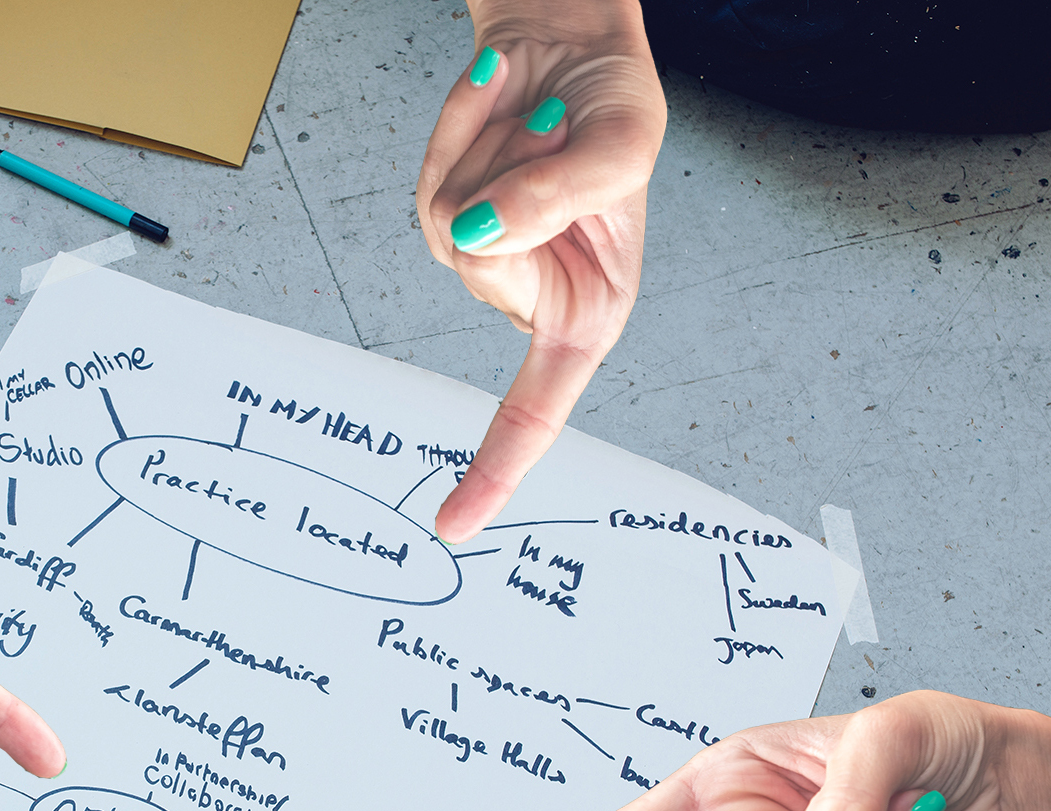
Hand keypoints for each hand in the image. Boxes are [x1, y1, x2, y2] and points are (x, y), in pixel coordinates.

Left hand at [418, 0, 664, 542]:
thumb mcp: (622, 146)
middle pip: (479, 274)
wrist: (570, 46)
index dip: (497, 467)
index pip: (537, 408)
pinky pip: (428, 185)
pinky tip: (499, 106)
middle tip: (556, 136)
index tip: (454, 524)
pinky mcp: (442, 214)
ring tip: (538, 123)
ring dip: (491, 154)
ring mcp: (479, 256)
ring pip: (444, 224)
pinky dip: (462, 132)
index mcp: (587, 312)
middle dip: (514, 186)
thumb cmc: (613, 107)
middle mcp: (528, 295)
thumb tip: (480, 235)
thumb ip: (561, 197)